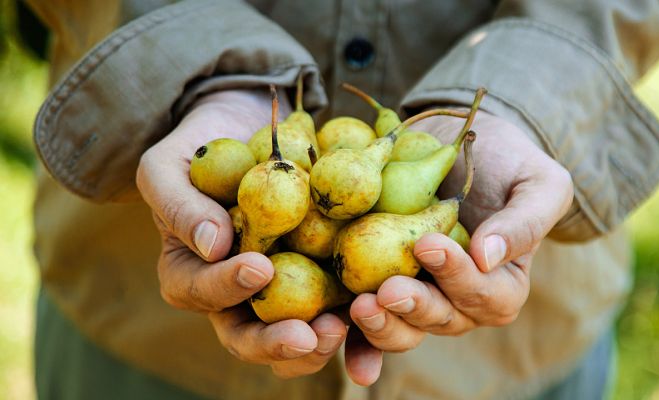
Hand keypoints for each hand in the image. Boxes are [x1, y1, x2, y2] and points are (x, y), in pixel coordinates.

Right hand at [136, 89, 346, 377]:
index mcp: (193, 275)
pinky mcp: (320, 273)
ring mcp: (281, 287)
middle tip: (308, 336)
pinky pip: (337, 300)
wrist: (248, 128)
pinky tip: (376, 303)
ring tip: (343, 327)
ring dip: (320, 341)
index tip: (259, 267)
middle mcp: (236, 294)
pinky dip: (355, 311)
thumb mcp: (169, 167)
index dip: (227, 287)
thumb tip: (213, 246)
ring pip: (296, 334)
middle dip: (278, 343)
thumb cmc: (198, 148)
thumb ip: (179, 205)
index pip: (203, 292)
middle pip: (251, 336)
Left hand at [347, 110, 572, 370]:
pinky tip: (331, 332)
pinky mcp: (380, 285)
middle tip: (389, 291)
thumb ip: (526, 220)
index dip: (459, 278)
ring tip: (360, 306)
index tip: (429, 245)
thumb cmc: (507, 162)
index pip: (487, 296)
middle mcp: (459, 300)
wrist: (455, 142)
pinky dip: (352, 335)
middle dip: (415, 308)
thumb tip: (489, 256)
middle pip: (441, 320)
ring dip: (381, 327)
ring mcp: (418, 296)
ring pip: (403, 328)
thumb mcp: (537, 182)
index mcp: (502, 283)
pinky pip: (367, 321)